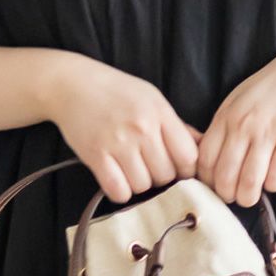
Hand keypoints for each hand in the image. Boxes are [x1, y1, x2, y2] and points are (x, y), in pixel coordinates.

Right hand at [48, 57, 200, 204]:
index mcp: (160, 113)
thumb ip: (177, 125)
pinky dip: (120, 190)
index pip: (189, 156)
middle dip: (162, 177)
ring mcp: (118, 143)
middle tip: (150, 167)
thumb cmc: (117, 91)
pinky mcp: (95, 156)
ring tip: (132, 169)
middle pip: (167, 175)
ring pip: (143, 185)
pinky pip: (118, 191)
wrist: (72, 84)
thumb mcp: (152, 99)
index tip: (178, 167)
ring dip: (140, 183)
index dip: (187, 168)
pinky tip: (118, 178)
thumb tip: (203, 146)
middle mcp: (142, 128)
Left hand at [195, 39, 275, 206]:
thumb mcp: (237, 101)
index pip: (205, 160)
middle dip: (227, 195)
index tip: (215, 186)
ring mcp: (269, 133)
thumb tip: (206, 158)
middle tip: (234, 196)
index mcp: (226, 117)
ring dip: (248, 197)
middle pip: (224, 176)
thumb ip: (222, 127)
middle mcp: (244, 126)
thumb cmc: (271, 88)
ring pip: (249, 182)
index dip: (207, 181)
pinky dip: (273, 186)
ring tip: (251, 196)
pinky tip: (275, 179)